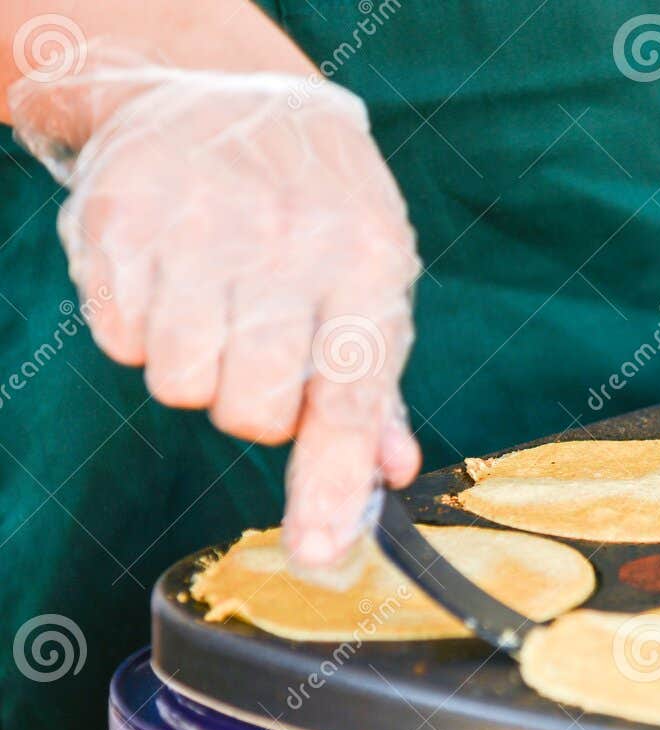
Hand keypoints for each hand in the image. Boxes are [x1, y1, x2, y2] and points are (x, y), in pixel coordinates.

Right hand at [9, 44, 422, 565]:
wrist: (228, 92)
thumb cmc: (319, 210)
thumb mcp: (373, 280)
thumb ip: (376, 390)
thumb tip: (387, 479)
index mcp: (369, 263)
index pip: (350, 398)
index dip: (331, 484)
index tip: (320, 556)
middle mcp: (289, 242)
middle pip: (253, 411)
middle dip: (256, 407)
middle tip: (262, 350)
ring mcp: (198, 224)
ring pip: (182, 385)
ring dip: (197, 368)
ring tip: (216, 305)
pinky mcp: (120, 216)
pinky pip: (122, 341)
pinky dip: (142, 330)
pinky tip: (169, 277)